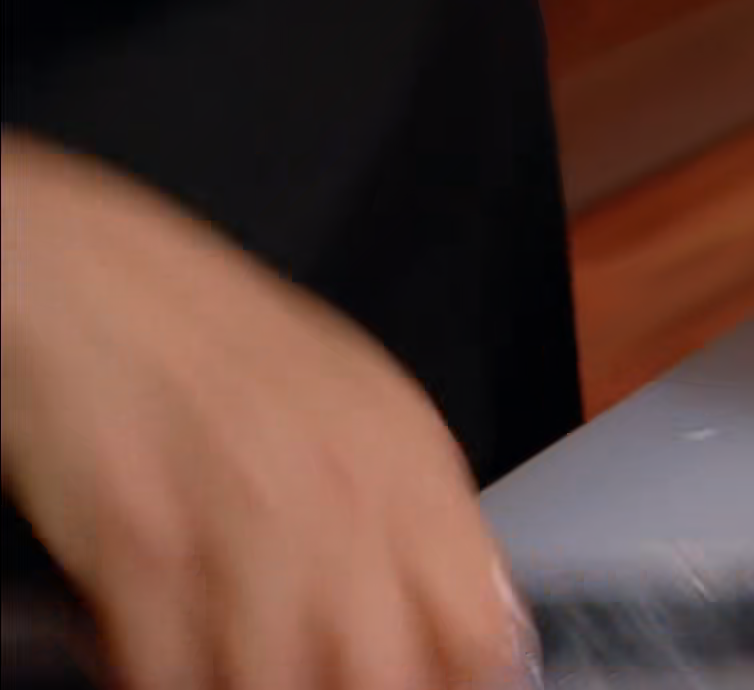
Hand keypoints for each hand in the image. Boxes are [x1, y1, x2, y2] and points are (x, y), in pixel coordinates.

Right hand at [0, 133, 536, 689]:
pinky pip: (171, 674)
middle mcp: (341, 498)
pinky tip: (164, 648)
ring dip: (260, 689)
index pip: (479, 626)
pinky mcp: (141, 546)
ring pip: (278, 689)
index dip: (469, 682)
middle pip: (385, 674)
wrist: (92, 283)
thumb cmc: (229, 352)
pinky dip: (169, 677)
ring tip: (242, 665)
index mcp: (410, 467)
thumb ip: (427, 522)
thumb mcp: (368, 416)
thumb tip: (483, 624)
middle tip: (327, 680)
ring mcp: (242, 526)